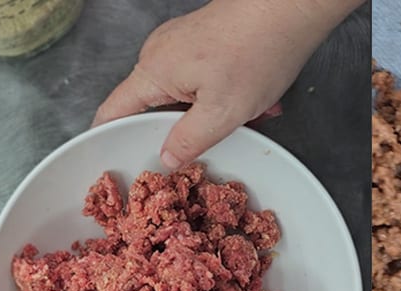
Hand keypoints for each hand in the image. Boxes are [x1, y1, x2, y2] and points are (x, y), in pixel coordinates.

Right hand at [93, 0, 363, 169]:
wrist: (290, 6)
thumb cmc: (256, 52)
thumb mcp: (222, 112)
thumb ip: (188, 141)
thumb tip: (166, 159)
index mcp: (153, 71)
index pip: (113, 112)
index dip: (110, 140)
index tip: (116, 164)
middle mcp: (159, 54)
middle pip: (153, 107)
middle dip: (184, 131)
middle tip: (213, 143)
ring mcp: (180, 44)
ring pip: (185, 95)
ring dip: (213, 113)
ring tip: (249, 116)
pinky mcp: (202, 39)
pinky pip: (202, 78)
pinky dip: (224, 94)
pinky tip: (255, 99)